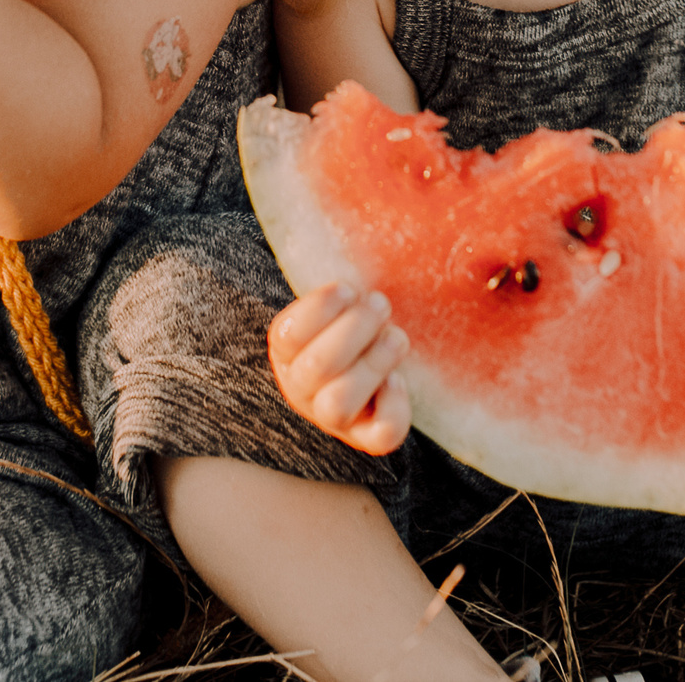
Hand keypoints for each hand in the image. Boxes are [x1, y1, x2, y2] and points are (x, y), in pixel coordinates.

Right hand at [268, 282, 411, 455]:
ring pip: (340, 402)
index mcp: (286, 352)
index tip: (347, 289)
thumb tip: (361, 247)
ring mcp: (333, 419)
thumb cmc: (349, 326)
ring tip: (394, 337)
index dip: (320, 308)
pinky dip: (394, 404)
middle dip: (356, 328)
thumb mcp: (334, 306)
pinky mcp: (368, 437)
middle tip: (380, 304)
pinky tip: (397, 380)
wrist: (364, 371)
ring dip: (375, 362)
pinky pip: (381, 434)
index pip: (287, 334)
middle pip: (318, 366)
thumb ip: (340, 290)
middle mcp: (301, 389)